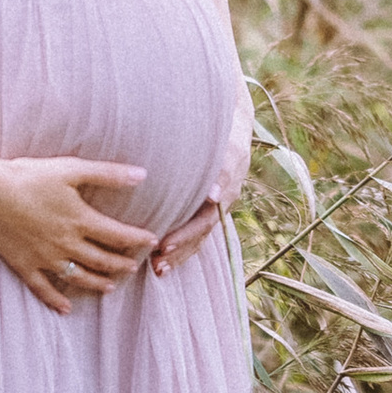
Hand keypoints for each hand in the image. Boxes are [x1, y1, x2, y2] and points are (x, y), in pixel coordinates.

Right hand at [0, 156, 155, 312]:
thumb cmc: (28, 175)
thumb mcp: (71, 169)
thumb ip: (108, 173)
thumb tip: (143, 175)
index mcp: (80, 220)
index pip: (119, 235)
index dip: (138, 239)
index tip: (152, 241)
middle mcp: (67, 244)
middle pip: (102, 260)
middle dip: (121, 265)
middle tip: (133, 267)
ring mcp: (45, 258)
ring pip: (79, 278)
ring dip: (97, 284)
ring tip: (110, 287)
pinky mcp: (24, 265)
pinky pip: (44, 289)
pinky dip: (56, 300)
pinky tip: (65, 309)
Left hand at [149, 104, 251, 281]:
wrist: (234, 122)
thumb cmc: (221, 128)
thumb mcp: (223, 140)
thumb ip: (222, 168)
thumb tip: (212, 196)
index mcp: (227, 183)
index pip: (206, 217)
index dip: (186, 234)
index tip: (165, 246)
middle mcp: (223, 198)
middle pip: (202, 231)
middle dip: (180, 248)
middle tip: (158, 263)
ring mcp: (217, 204)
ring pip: (199, 235)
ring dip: (180, 253)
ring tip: (158, 270)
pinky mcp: (206, 206)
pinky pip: (197, 231)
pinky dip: (182, 247)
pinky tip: (160, 261)